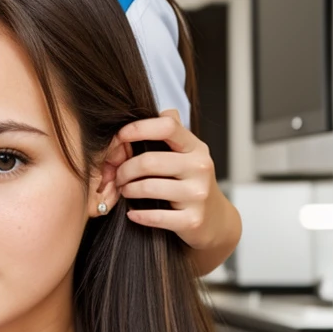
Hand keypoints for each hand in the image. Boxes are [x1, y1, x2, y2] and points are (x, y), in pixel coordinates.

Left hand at [111, 110, 222, 250]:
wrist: (216, 220)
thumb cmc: (192, 182)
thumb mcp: (188, 155)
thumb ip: (171, 134)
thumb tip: (160, 111)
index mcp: (196, 148)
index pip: (167, 127)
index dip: (139, 128)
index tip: (120, 137)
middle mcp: (200, 168)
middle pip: (149, 161)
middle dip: (124, 169)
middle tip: (116, 175)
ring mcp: (198, 195)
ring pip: (148, 188)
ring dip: (128, 190)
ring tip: (124, 191)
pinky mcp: (192, 220)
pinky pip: (155, 216)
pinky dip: (138, 215)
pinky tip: (132, 213)